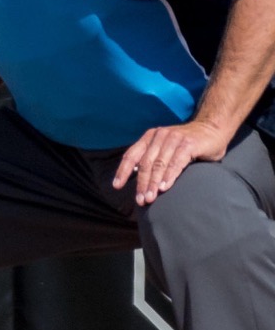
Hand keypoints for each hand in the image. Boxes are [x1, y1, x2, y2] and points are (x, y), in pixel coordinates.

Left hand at [113, 119, 229, 205]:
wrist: (213, 129)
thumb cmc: (188, 144)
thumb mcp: (166, 148)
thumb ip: (153, 158)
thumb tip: (136, 174)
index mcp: (149, 137)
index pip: (131, 155)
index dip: (122, 171)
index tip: (117, 186)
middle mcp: (159, 136)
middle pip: (144, 163)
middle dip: (141, 183)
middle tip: (140, 200)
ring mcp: (173, 139)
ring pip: (159, 164)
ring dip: (153, 183)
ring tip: (150, 198)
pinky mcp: (188, 144)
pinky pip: (176, 162)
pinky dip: (169, 176)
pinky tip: (164, 187)